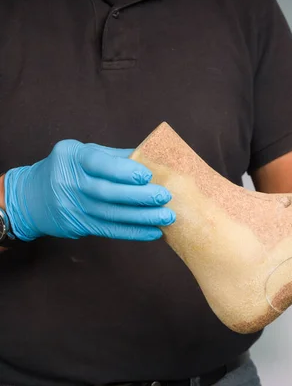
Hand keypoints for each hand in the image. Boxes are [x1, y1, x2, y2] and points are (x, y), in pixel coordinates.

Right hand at [4, 139, 174, 241]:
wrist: (30, 197)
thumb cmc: (69, 168)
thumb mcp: (83, 153)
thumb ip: (116, 155)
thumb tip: (155, 156)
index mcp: (72, 156)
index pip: (99, 163)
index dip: (124, 170)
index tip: (148, 175)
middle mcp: (68, 181)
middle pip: (107, 191)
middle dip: (139, 196)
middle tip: (165, 197)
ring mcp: (71, 206)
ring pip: (111, 214)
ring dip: (143, 217)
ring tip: (167, 217)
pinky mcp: (77, 225)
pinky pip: (109, 230)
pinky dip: (134, 232)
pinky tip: (154, 232)